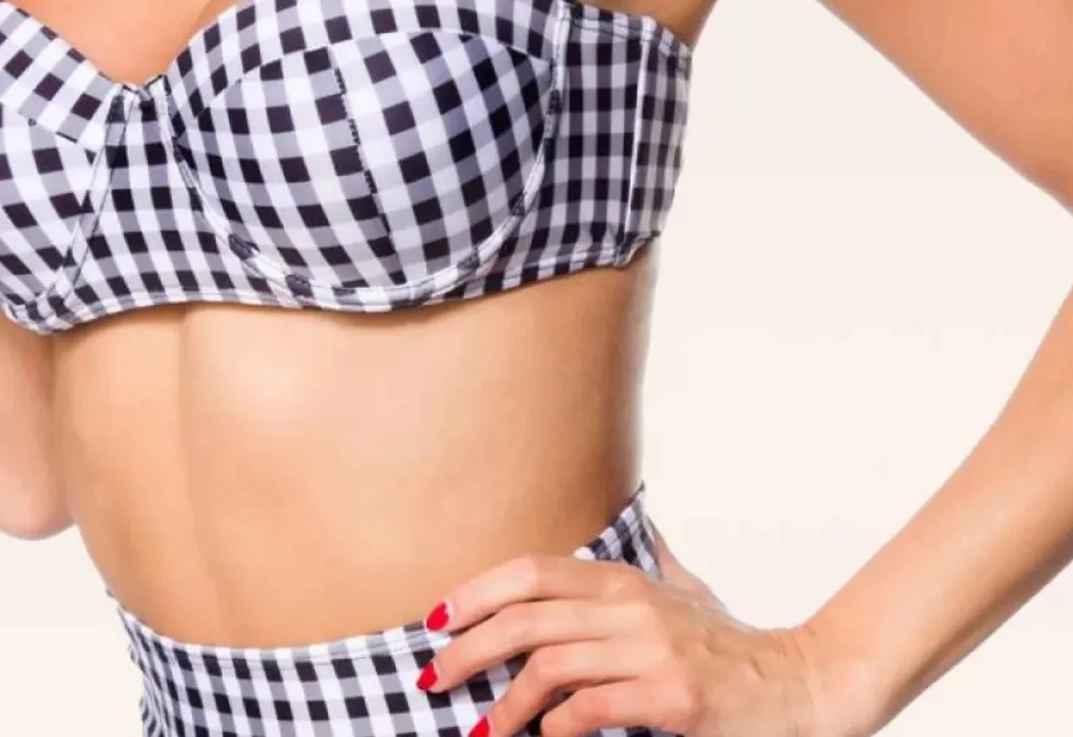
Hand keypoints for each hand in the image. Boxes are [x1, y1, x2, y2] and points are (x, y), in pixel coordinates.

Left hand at [416, 546, 831, 736]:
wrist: (799, 686)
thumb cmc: (733, 646)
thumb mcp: (688, 590)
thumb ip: (654, 559)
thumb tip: (638, 518)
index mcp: (626, 581)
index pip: (534, 570)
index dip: (479, 590)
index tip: (437, 616)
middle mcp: (633, 607)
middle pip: (530, 616)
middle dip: (471, 646)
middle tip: (434, 676)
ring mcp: (652, 651)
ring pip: (553, 664)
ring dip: (507, 701)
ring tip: (482, 728)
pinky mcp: (672, 698)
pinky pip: (592, 708)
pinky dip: (556, 726)